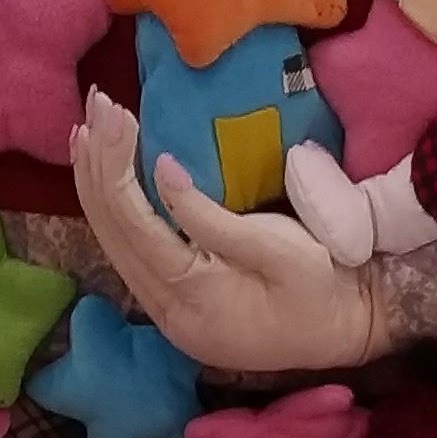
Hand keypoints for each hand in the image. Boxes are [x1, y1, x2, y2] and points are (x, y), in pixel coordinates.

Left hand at [70, 90, 384, 372]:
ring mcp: (166, 309)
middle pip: (112, 234)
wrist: (350, 331)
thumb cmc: (323, 288)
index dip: (116, 168)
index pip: (134, 227)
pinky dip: (113, 209)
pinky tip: (104, 176)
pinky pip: (130, 251)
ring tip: (86, 131)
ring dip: (96, 185)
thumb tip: (162, 170)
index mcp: (191, 297)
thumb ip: (212, 219)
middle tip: (95, 106)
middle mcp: (165, 308)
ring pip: (114, 243)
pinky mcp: (175, 300)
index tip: (114, 114)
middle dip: (97, 167)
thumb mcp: (279, 250)